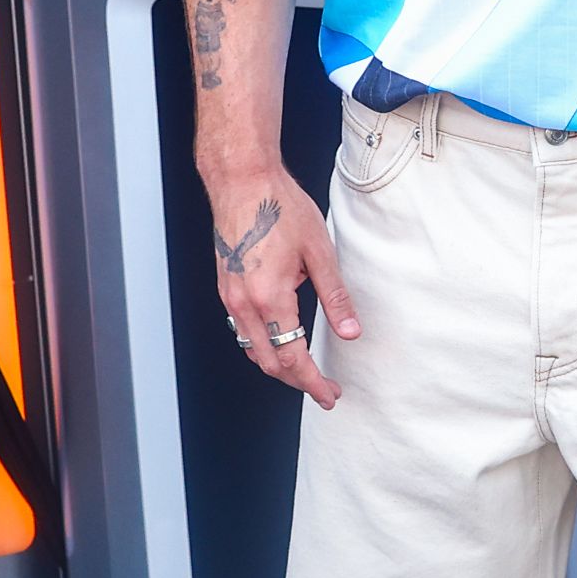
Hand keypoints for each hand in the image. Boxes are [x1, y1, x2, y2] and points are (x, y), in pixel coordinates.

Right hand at [204, 168, 359, 405]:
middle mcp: (243, 303)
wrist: (243, 182)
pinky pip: (242, 330)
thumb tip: (351, 332)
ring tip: (306, 372)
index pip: (292, 358)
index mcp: (269, 298)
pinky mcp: (226, 287)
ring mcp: (230, 296)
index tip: (330, 395)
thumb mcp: (320, 253)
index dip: (313, 382)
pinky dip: (262, 345)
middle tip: (325, 390)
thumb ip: (335, 298)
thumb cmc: (281, 209)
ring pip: (252, 348)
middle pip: (269, 362)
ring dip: (278, 366)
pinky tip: (281, 342)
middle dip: (298, 381)